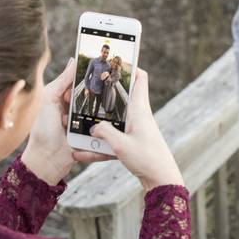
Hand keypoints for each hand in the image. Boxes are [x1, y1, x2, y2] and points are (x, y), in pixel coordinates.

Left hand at [22, 58, 110, 184]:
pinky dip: (105, 127)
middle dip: (96, 93)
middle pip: (95, 95)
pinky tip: (107, 122)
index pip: (82, 82)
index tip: (101, 66)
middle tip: (99, 88)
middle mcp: (78, 109)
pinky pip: (105, 129)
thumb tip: (74, 60)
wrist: (46, 160)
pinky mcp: (96, 136)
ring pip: (102, 111)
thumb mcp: (49, 100)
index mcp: (67, 99)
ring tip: (96, 109)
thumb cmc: (43, 130)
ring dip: (98, 111)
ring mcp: (87, 122)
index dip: (89, 76)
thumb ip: (61, 81)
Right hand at [90, 69, 183, 191]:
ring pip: (113, 119)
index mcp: (140, 110)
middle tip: (87, 87)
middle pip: (122, 96)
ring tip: (77, 121)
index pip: (140, 78)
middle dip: (104, 92)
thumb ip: (104, 132)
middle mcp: (139, 115)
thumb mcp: (121, 145)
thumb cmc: (147, 159)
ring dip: (98, 121)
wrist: (161, 178)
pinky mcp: (132, 141)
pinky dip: (99, 144)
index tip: (114, 60)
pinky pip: (113, 138)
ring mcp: (136, 128)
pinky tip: (82, 153)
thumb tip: (92, 127)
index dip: (130, 66)